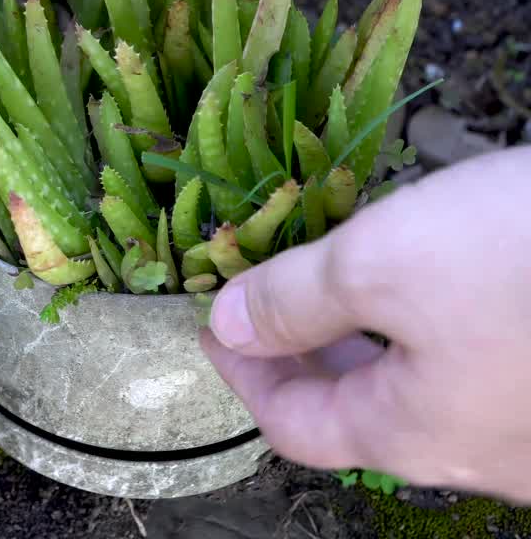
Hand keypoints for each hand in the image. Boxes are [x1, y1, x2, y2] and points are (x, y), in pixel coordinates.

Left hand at [200, 145, 530, 503]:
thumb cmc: (525, 258)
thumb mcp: (385, 262)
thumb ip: (297, 298)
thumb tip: (231, 324)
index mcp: (415, 436)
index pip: (296, 426)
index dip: (242, 374)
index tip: (211, 326)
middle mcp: (480, 452)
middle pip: (362, 415)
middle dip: (306, 356)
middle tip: (268, 303)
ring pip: (426, 394)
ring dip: (371, 344)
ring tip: (340, 286)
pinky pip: (483, 374)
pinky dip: (434, 335)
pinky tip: (437, 285)